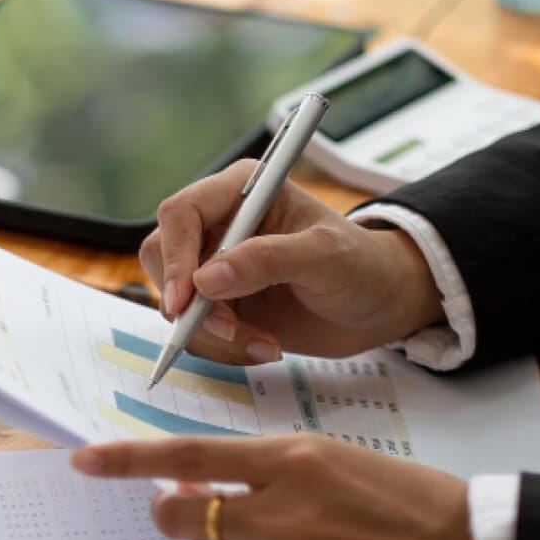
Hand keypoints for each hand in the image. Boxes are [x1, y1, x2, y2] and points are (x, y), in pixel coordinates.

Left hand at [70, 434, 490, 539]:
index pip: (187, 456)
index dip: (127, 461)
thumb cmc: (396, 498)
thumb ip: (257, 468)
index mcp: (290, 462)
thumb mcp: (327, 458)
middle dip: (174, 511)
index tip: (83, 461)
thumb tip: (189, 483)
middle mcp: (279, 515)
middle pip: (179, 517)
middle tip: (198, 507)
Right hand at [139, 161, 445, 362]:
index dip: (176, 256)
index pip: (182, 213)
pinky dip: (224, 348)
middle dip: (189, 302)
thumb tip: (206, 280)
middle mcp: (220, 225)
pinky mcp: (219, 305)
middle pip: (162, 256)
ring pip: (174, 300)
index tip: (186, 301)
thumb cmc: (361, 265)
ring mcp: (216, 267)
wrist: (377, 306)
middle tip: (228, 329)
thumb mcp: (325, 257)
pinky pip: (195, 330)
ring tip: (263, 344)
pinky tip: (265, 347)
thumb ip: (268, 261)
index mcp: (241, 192)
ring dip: (212, 332)